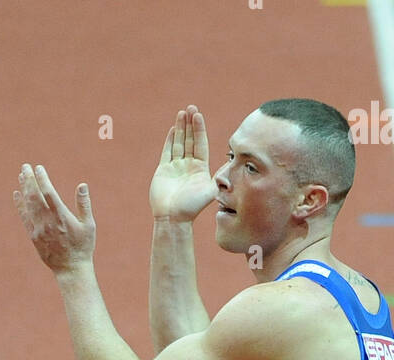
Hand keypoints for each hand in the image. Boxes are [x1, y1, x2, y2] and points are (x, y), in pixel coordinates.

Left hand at [14, 164, 95, 273]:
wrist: (71, 269)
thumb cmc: (83, 247)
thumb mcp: (89, 226)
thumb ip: (84, 205)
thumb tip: (82, 185)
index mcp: (62, 218)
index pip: (49, 193)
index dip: (42, 179)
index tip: (39, 168)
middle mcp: (48, 223)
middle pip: (35, 197)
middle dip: (29, 180)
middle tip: (25, 166)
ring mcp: (39, 230)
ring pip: (28, 205)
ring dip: (24, 189)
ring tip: (22, 175)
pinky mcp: (33, 236)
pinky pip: (24, 217)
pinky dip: (20, 205)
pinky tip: (17, 194)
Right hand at [149, 106, 216, 222]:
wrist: (173, 218)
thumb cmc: (192, 207)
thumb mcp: (210, 192)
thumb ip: (218, 178)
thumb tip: (229, 168)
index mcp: (200, 168)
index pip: (201, 144)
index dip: (200, 129)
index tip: (198, 115)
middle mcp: (189, 166)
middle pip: (190, 140)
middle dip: (190, 124)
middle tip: (191, 107)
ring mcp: (176, 167)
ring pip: (179, 143)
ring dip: (181, 128)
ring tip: (182, 112)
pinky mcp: (163, 170)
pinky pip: (167, 151)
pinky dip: (171, 140)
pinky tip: (174, 128)